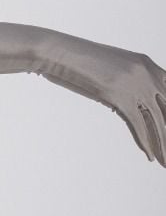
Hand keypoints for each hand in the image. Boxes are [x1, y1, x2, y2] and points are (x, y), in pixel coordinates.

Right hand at [31, 34, 165, 164]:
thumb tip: (125, 100)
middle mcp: (147, 72)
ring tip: (165, 161)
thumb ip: (124, 81)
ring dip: (161, 144)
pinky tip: (150, 157)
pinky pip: (139, 125)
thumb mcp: (108, 69)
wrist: (60, 54)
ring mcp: (135, 84)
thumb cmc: (77, 60)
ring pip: (156, 120)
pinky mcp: (121, 97)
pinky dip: (145, 143)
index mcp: (146, 63)